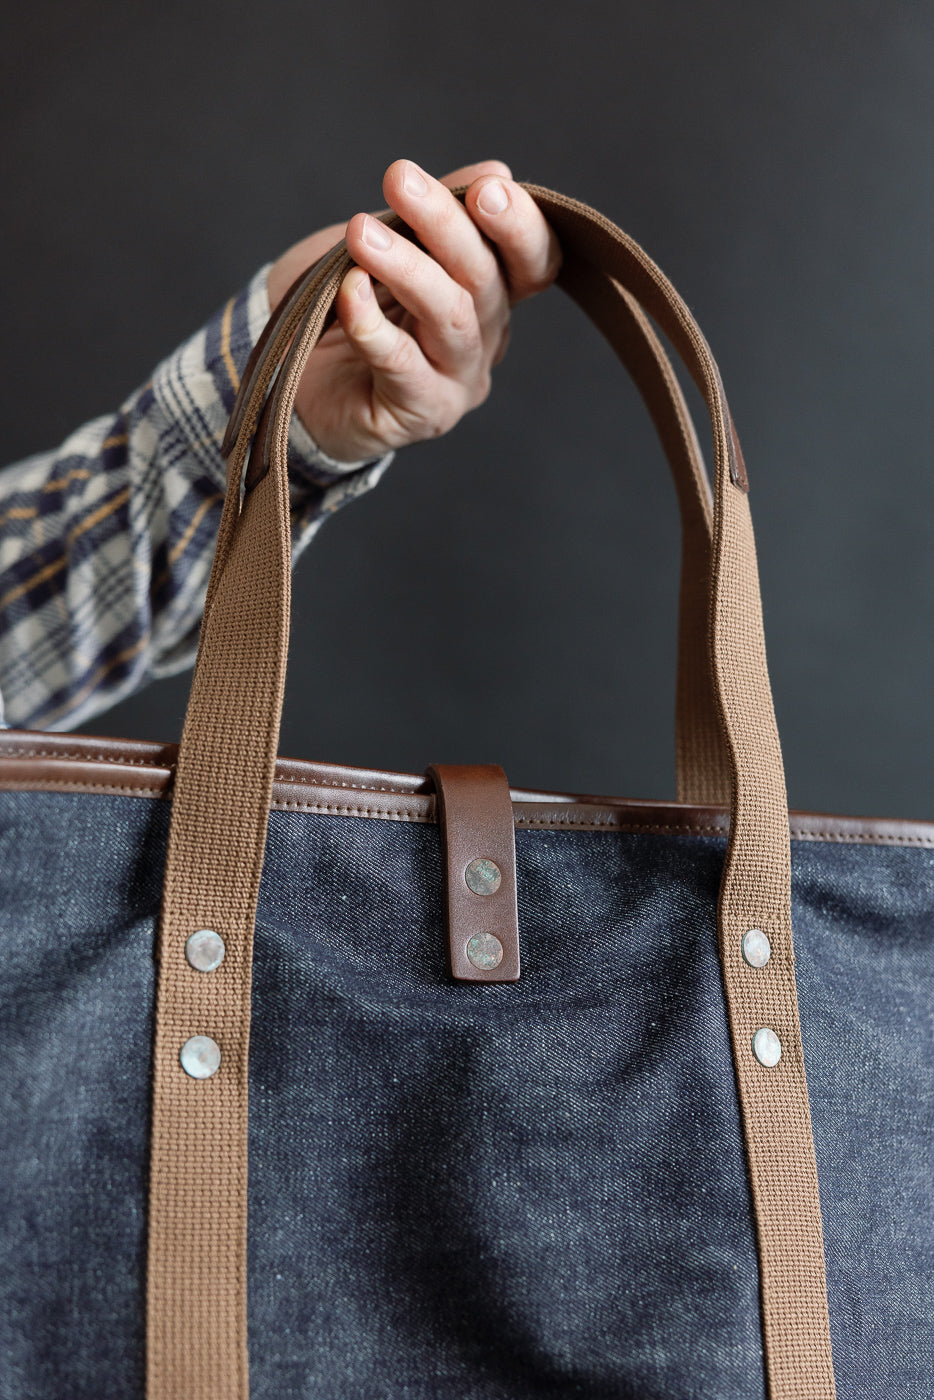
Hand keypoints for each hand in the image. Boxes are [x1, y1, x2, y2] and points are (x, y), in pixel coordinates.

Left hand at [266, 159, 561, 462]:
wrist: (298, 379)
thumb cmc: (347, 306)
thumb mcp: (391, 243)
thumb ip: (438, 216)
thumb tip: (495, 172)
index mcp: (492, 295)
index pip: (534, 261)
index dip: (521, 225)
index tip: (487, 188)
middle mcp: (485, 340)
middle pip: (484, 280)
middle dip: (446, 225)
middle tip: (401, 180)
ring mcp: (456, 382)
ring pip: (450, 318)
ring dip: (407, 268)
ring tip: (361, 233)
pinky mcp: (419, 413)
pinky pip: (401, 364)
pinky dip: (372, 324)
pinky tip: (350, 291)